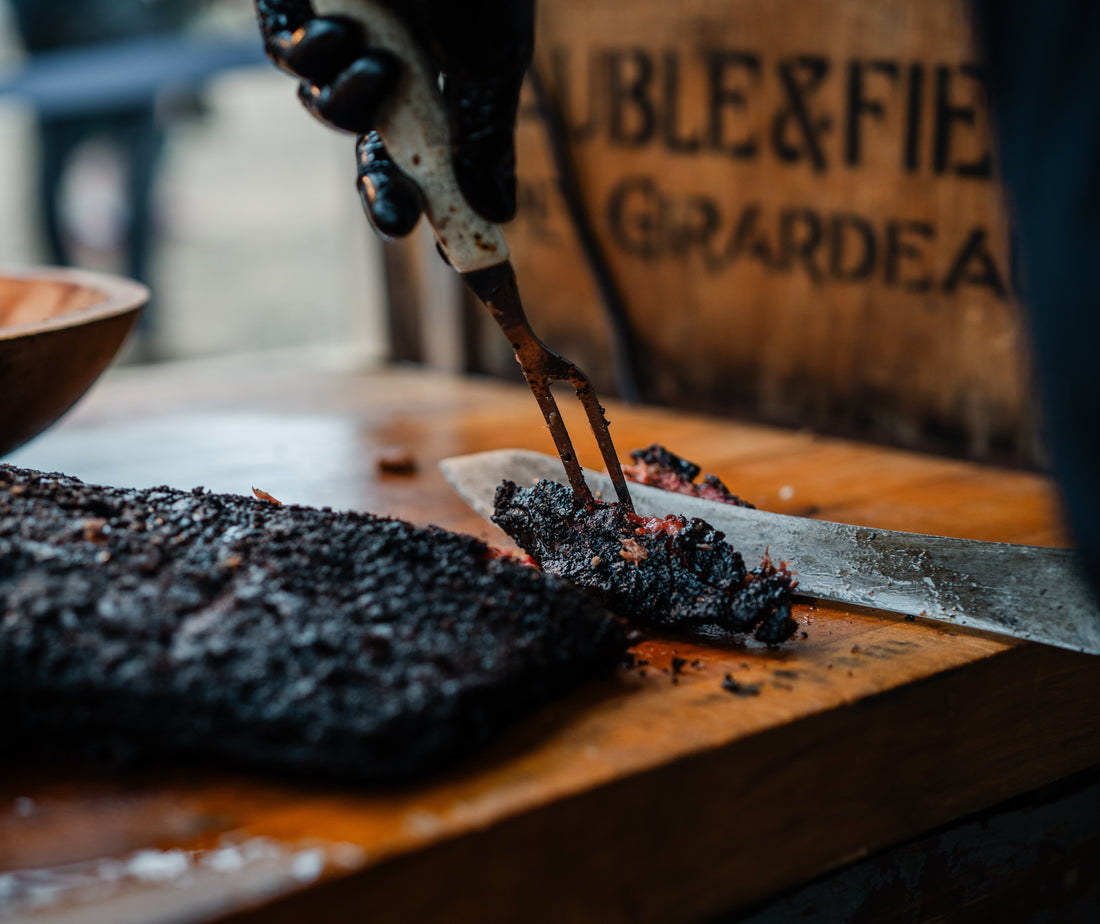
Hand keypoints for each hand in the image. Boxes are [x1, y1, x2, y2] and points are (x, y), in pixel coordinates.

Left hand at [254, 0, 533, 237]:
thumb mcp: (493, 56)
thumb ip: (489, 131)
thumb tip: (500, 212)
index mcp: (439, 85)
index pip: (433, 167)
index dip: (440, 211)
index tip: (456, 257)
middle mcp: (385, 70)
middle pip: (374, 158)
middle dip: (383, 194)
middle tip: (397, 213)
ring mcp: (339, 38)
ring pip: (326, 108)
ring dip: (349, 103)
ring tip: (380, 63)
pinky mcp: (294, 2)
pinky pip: (286, 53)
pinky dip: (310, 56)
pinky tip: (340, 32)